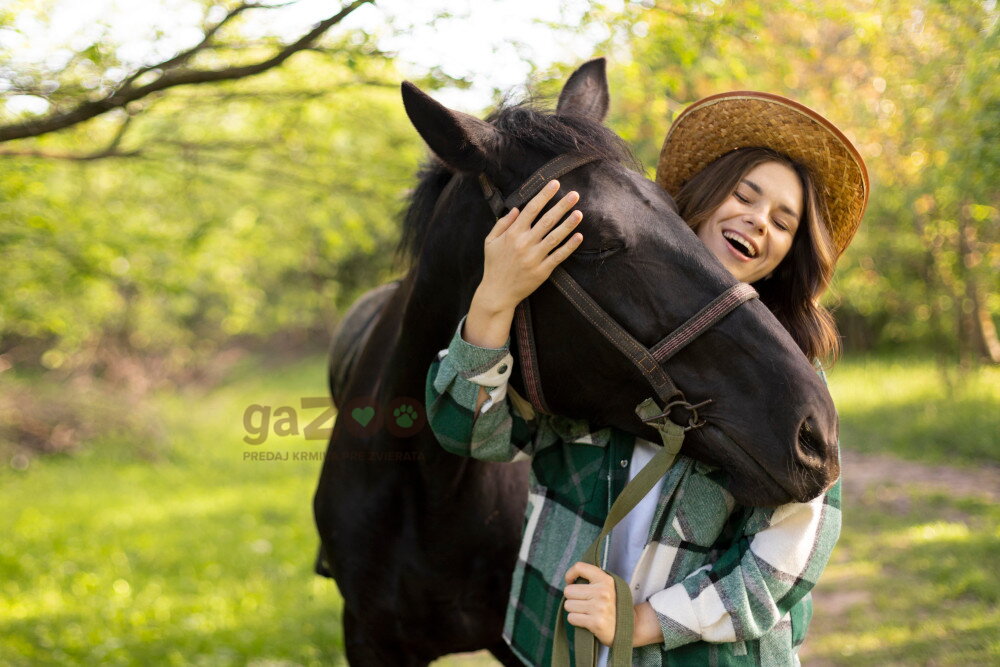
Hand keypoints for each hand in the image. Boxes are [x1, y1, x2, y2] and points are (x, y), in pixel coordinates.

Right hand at [475, 179, 583, 312]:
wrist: (497, 293)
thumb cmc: (494, 265)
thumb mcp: (490, 242)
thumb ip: (502, 224)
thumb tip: (516, 209)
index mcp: (512, 234)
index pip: (531, 209)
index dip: (544, 195)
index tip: (555, 184)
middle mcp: (524, 243)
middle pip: (547, 220)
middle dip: (562, 206)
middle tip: (574, 195)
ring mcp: (534, 258)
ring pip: (555, 237)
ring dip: (568, 224)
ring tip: (579, 212)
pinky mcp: (542, 271)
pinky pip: (558, 256)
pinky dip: (569, 246)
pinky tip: (579, 236)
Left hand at [563, 561, 619, 646]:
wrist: (631, 627)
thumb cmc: (613, 606)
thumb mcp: (608, 587)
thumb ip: (593, 580)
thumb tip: (570, 579)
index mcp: (606, 580)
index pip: (579, 567)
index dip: (570, 574)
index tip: (571, 582)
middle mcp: (602, 592)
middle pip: (568, 590)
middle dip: (572, 597)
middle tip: (583, 602)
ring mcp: (599, 608)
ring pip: (568, 605)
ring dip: (574, 610)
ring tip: (586, 612)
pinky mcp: (595, 622)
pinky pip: (571, 618)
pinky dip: (576, 620)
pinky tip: (586, 620)